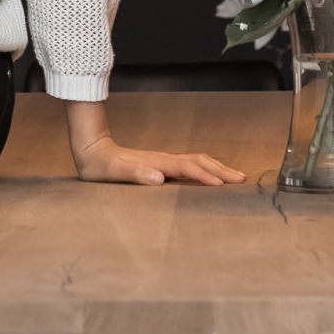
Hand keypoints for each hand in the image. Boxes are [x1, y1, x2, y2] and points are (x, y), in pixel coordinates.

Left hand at [71, 132, 245, 187]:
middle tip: (242, 179)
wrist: (92, 149)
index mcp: (156, 162)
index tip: (222, 185)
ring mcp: (163, 160)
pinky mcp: (161, 163)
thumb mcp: (112, 172)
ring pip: (197, 161)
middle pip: (199, 161)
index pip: (187, 168)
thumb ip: (134, 174)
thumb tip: (158, 178)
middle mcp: (163, 159)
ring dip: (217, 167)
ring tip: (235, 176)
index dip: (205, 176)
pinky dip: (206, 168)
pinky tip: (210, 175)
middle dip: (221, 169)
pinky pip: (190, 165)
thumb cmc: (100, 165)